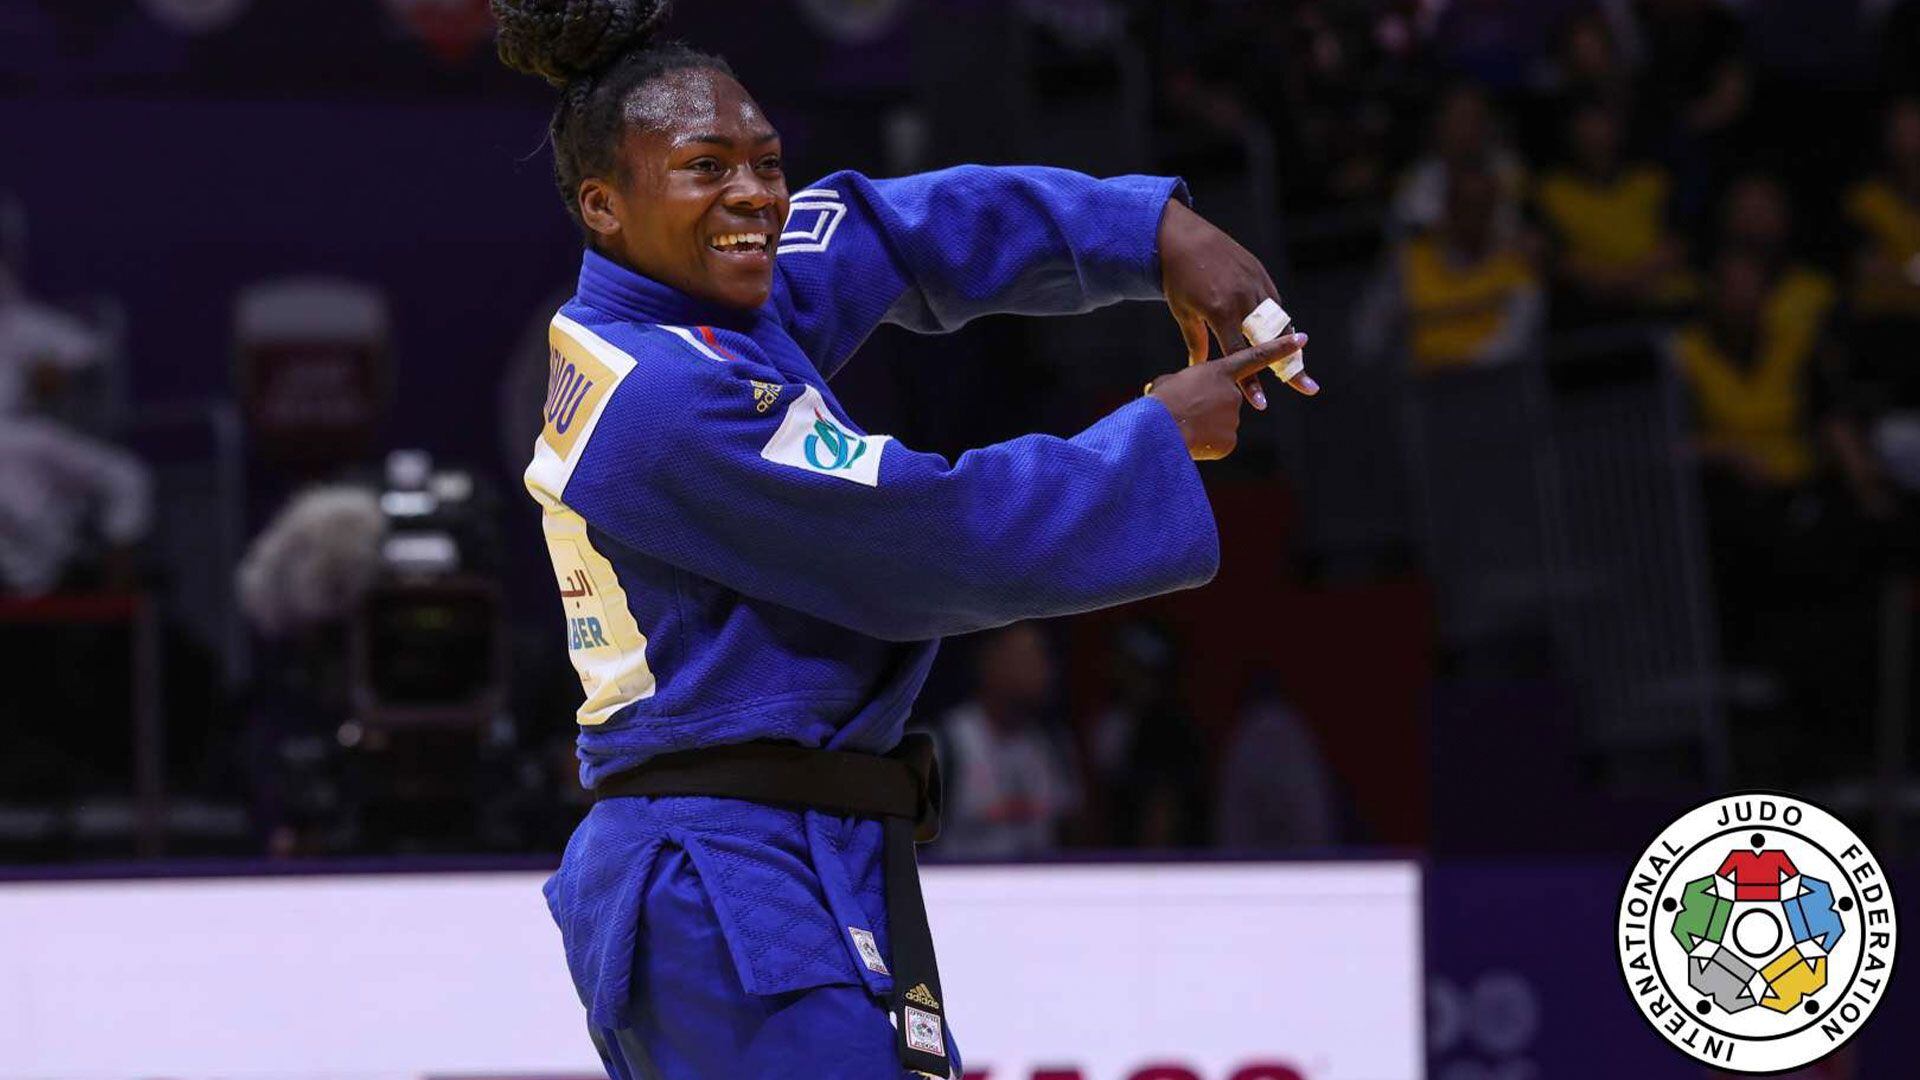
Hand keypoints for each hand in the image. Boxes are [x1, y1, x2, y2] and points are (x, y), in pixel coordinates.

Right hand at [1147, 332, 1307, 460]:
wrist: (1157, 428)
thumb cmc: (1159, 401)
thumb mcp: (1171, 382)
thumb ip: (1186, 383)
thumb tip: (1178, 390)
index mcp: (1219, 372)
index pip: (1256, 357)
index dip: (1281, 348)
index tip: (1303, 339)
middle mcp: (1233, 393)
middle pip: (1226, 402)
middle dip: (1207, 409)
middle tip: (1185, 413)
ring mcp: (1234, 417)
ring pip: (1222, 424)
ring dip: (1204, 427)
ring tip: (1183, 426)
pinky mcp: (1230, 440)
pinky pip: (1219, 443)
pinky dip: (1206, 445)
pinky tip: (1191, 442)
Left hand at [1158, 199, 1318, 407]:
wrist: (1182, 236)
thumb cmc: (1177, 278)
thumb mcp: (1183, 312)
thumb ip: (1197, 341)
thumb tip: (1200, 368)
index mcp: (1220, 311)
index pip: (1240, 356)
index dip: (1251, 383)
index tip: (1262, 405)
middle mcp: (1242, 298)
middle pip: (1271, 343)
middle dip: (1291, 368)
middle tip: (1309, 388)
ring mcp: (1255, 283)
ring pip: (1279, 322)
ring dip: (1289, 347)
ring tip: (1300, 368)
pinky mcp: (1260, 273)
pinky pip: (1275, 303)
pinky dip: (1280, 321)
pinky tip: (1285, 337)